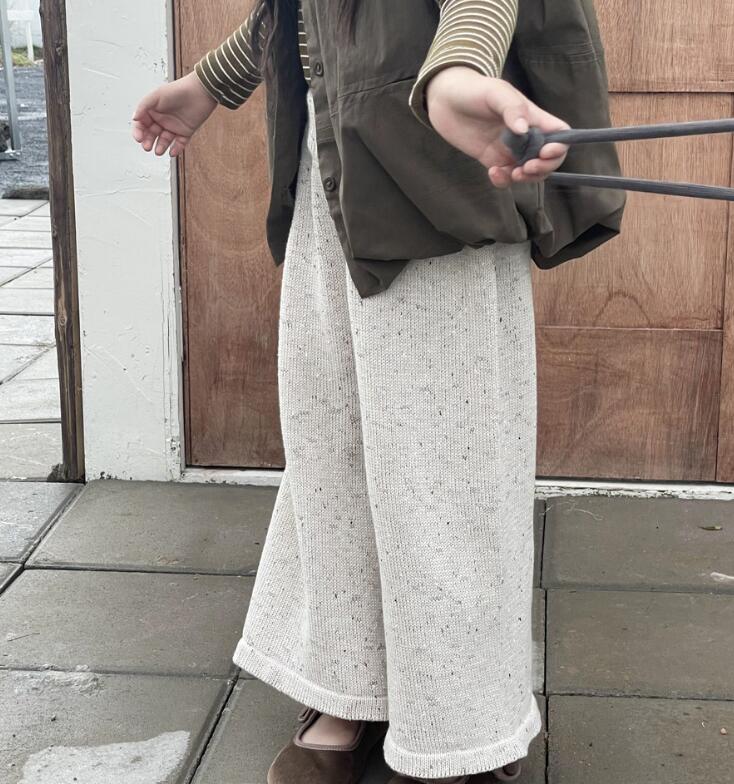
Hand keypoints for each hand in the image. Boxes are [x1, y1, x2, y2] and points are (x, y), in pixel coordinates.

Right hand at [131, 72, 217, 156]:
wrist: (200, 92)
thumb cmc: (179, 90)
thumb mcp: (156, 96)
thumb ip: (143, 106)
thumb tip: (134, 118)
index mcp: (153, 110)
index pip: (142, 123)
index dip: (138, 131)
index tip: (138, 138)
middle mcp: (162, 119)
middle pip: (151, 134)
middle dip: (148, 141)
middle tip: (147, 147)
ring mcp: (174, 126)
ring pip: (164, 140)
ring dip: (160, 146)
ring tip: (158, 151)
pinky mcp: (186, 132)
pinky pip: (179, 143)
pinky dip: (176, 149)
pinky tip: (172, 152)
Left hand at [425, 66, 570, 188]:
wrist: (445, 100)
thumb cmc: (474, 89)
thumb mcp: (496, 93)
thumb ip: (512, 110)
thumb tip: (524, 130)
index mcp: (534, 117)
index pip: (560, 135)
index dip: (560, 147)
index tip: (545, 152)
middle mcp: (526, 136)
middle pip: (548, 160)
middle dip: (543, 168)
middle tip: (526, 168)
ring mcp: (510, 150)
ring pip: (529, 173)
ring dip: (525, 179)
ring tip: (512, 174)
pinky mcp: (493, 161)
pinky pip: (506, 178)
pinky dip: (503, 181)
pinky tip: (493, 172)